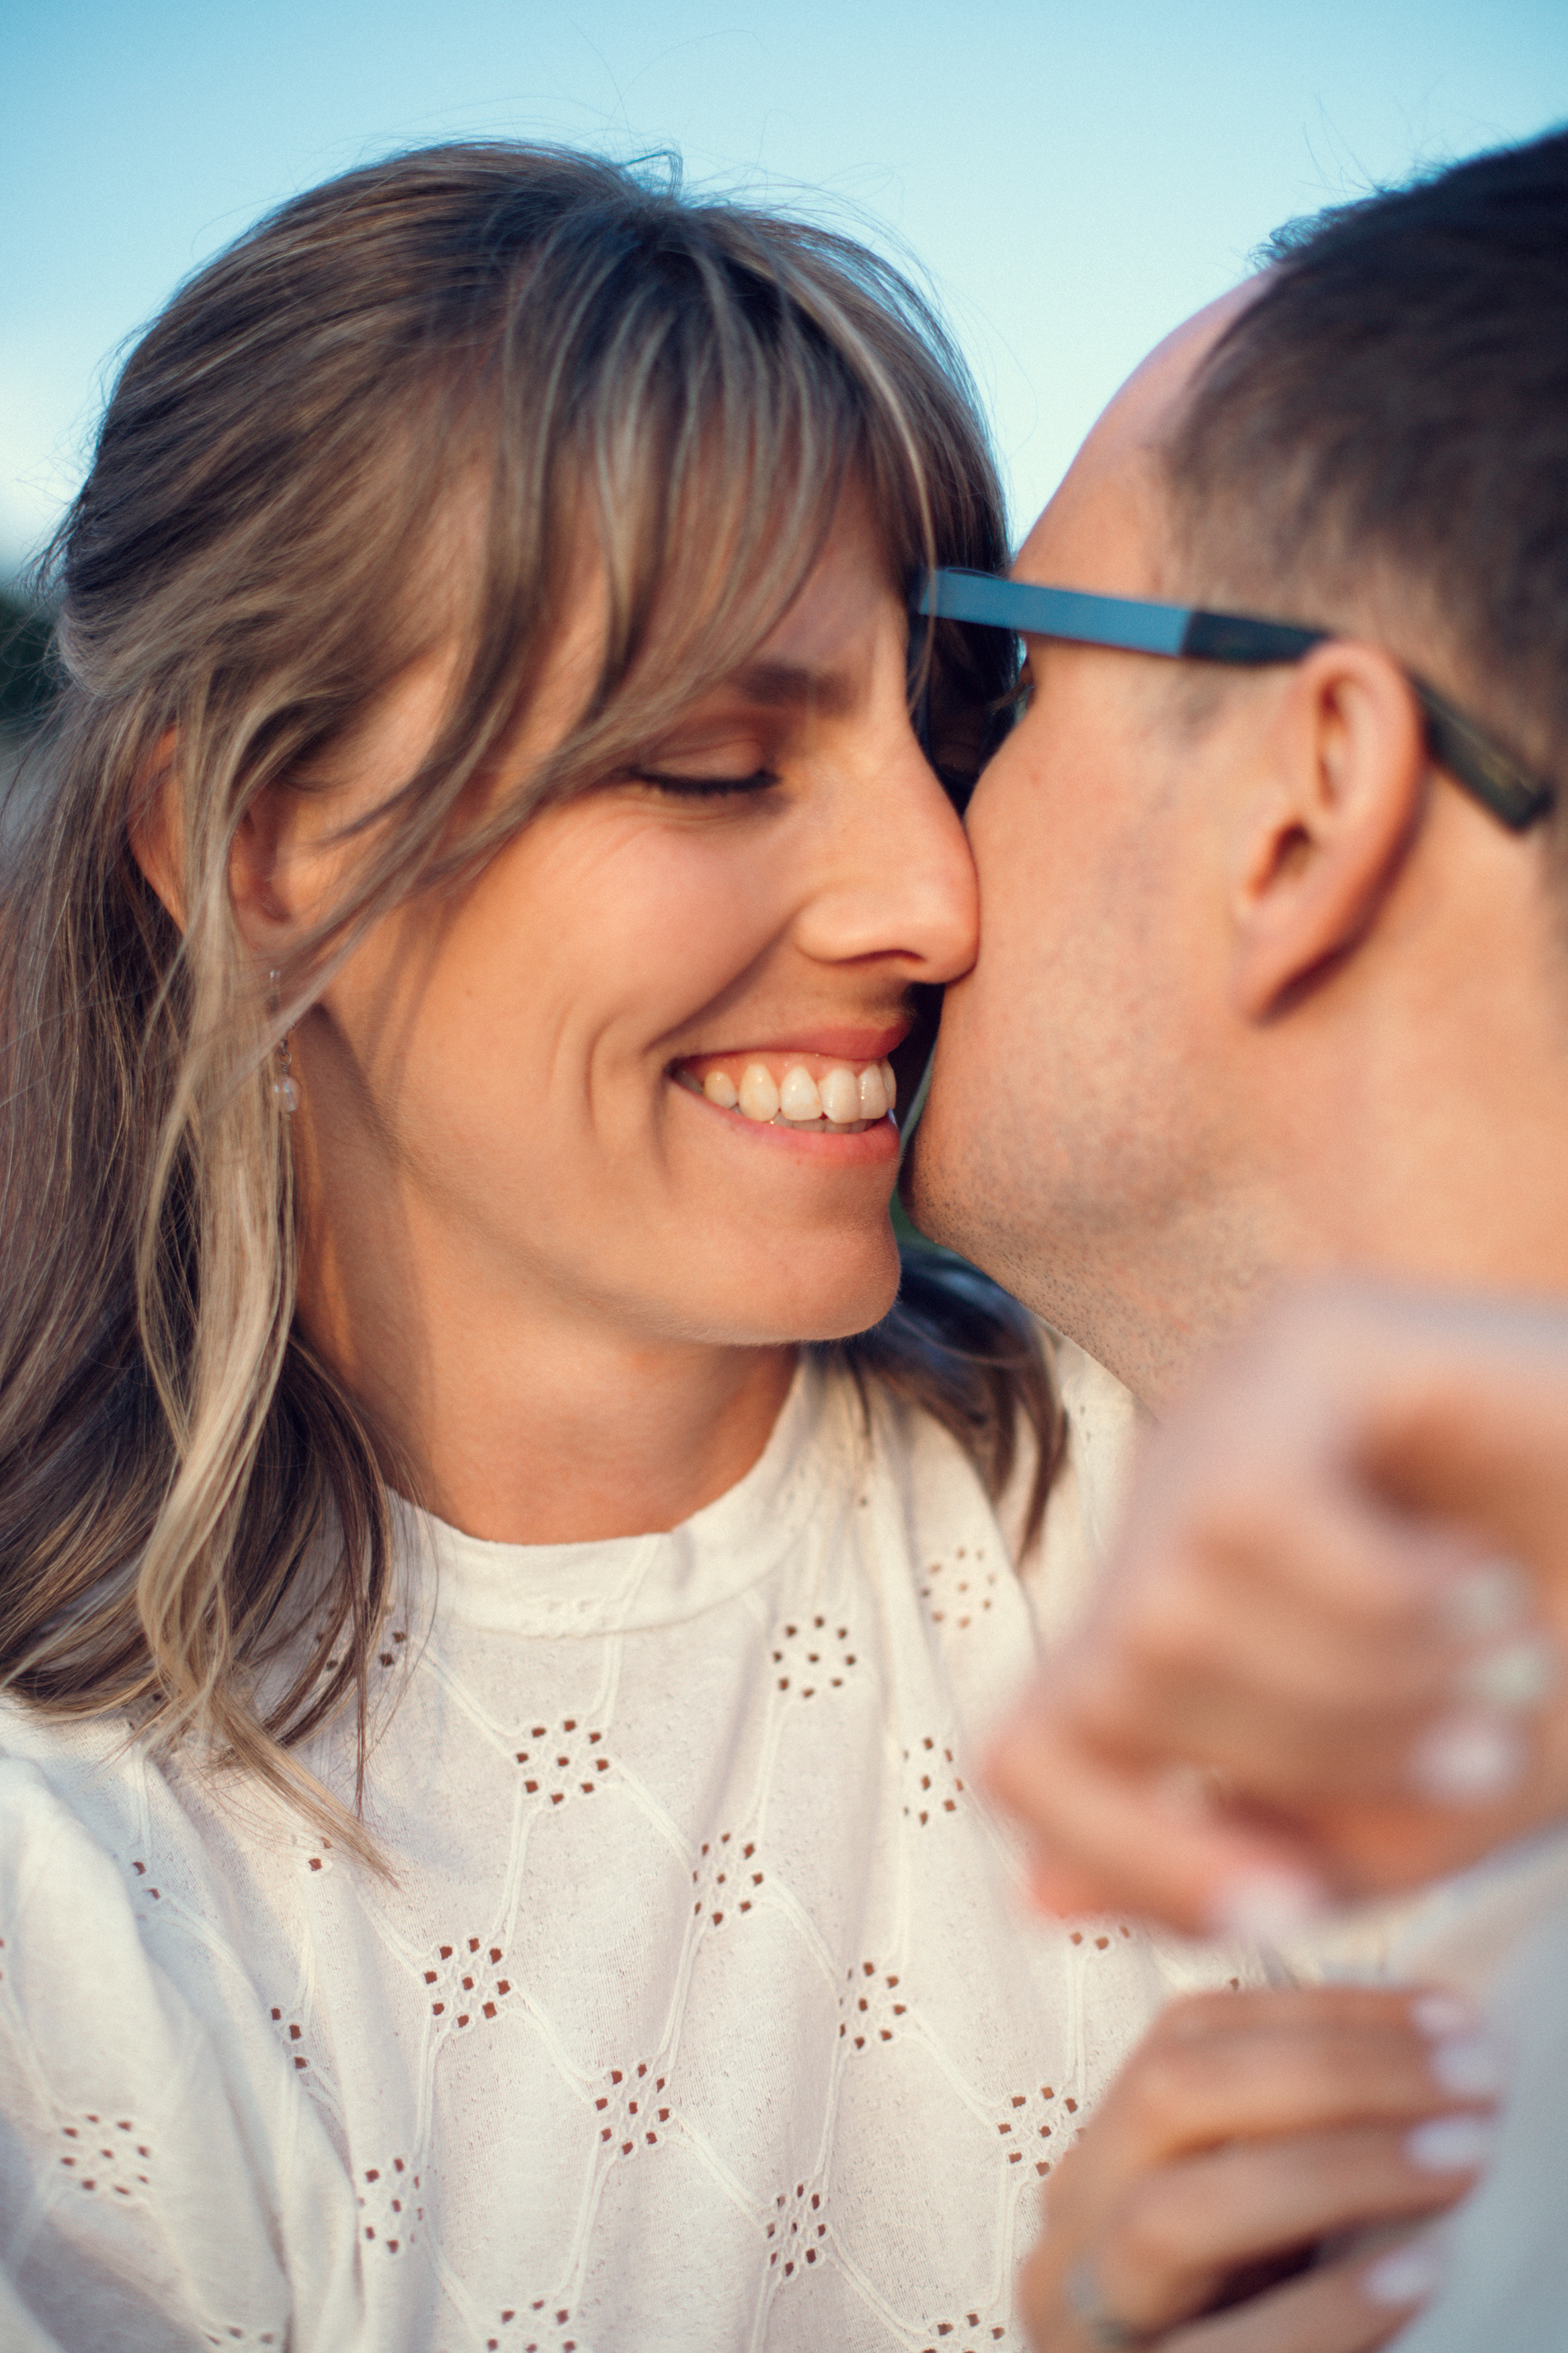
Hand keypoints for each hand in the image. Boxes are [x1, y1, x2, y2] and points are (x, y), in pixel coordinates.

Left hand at [993, 1282, 1567, 1935]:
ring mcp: (1231, 1405)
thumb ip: (1266, 1852)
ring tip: (1500, 1659)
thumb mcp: (1428, 1799)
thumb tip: (1044, 1888)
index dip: (1124, 1853)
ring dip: (1366, 1683)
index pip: (1032, 1749)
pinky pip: (1247, 1515)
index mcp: (1184, 1601)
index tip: (1282, 1910)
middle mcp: (1178, 1496)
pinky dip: (1381, 1595)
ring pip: (1173, 1611)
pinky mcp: (1302, 1339)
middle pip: (1112, 1689)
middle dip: (1309, 1762)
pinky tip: (1477, 1578)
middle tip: (1475, 1750)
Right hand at [1024, 1983, 1497, 2350]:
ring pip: (1169, 2217)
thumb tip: (1424, 2051)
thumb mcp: (1245, 2222)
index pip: (1188, 2033)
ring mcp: (1084, 2314)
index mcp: (1107, 2152)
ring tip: (1455, 2164)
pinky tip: (1415, 2278)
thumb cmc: (1230, 2320)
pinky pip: (1218, 2352)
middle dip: (1328, 2072)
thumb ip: (1289, 2145)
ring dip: (1327, 2175)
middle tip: (1466, 2082)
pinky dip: (1325, 2309)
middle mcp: (1077, 2218)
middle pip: (1169, 2093)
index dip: (1320, 2011)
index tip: (1450, 2020)